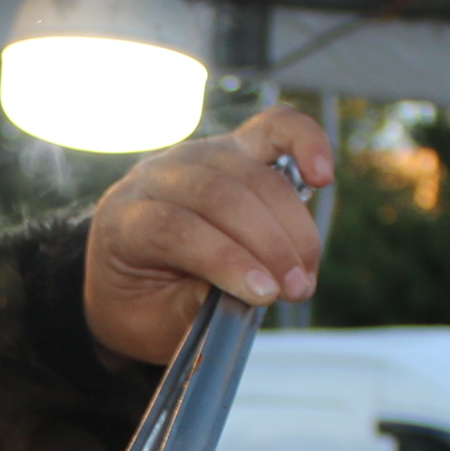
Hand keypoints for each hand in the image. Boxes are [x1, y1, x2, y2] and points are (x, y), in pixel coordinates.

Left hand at [81, 104, 333, 365]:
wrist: (129, 276)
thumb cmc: (143, 303)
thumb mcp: (153, 322)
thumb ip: (191, 306)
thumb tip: (250, 289)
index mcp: (124, 222)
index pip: (174, 228)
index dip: (225, 259)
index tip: (264, 294)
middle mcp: (155, 177)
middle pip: (218, 195)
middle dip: (268, 245)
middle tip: (296, 290)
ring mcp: (196, 155)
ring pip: (251, 173)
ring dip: (291, 225)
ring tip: (306, 272)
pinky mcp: (232, 147)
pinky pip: (273, 128)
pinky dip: (304, 142)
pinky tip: (324, 174)